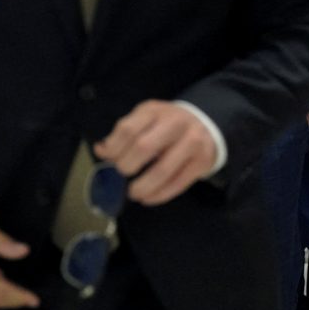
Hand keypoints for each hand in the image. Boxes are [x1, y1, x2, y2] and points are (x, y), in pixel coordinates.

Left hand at [94, 100, 217, 205]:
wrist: (206, 124)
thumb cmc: (168, 124)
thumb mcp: (146, 119)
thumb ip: (124, 133)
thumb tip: (102, 151)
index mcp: (155, 111)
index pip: (128, 129)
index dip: (113, 148)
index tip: (108, 160)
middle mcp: (176, 123)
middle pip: (144, 147)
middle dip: (127, 167)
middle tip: (121, 176)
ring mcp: (192, 142)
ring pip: (162, 170)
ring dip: (143, 186)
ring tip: (134, 193)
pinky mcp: (203, 161)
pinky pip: (178, 183)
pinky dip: (160, 195)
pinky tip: (149, 198)